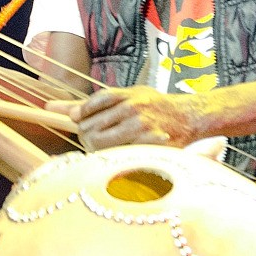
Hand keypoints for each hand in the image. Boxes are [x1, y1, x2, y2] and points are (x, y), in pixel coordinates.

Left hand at [65, 86, 209, 150]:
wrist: (190, 116)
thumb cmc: (157, 107)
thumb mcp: (132, 95)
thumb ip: (100, 102)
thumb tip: (64, 111)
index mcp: (127, 95)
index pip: (92, 104)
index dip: (82, 114)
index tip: (78, 120)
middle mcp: (133, 109)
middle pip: (92, 127)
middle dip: (87, 136)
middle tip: (92, 140)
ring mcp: (141, 128)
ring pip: (101, 144)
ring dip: (97, 150)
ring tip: (105, 150)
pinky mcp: (149, 146)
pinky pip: (118, 156)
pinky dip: (113, 159)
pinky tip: (118, 157)